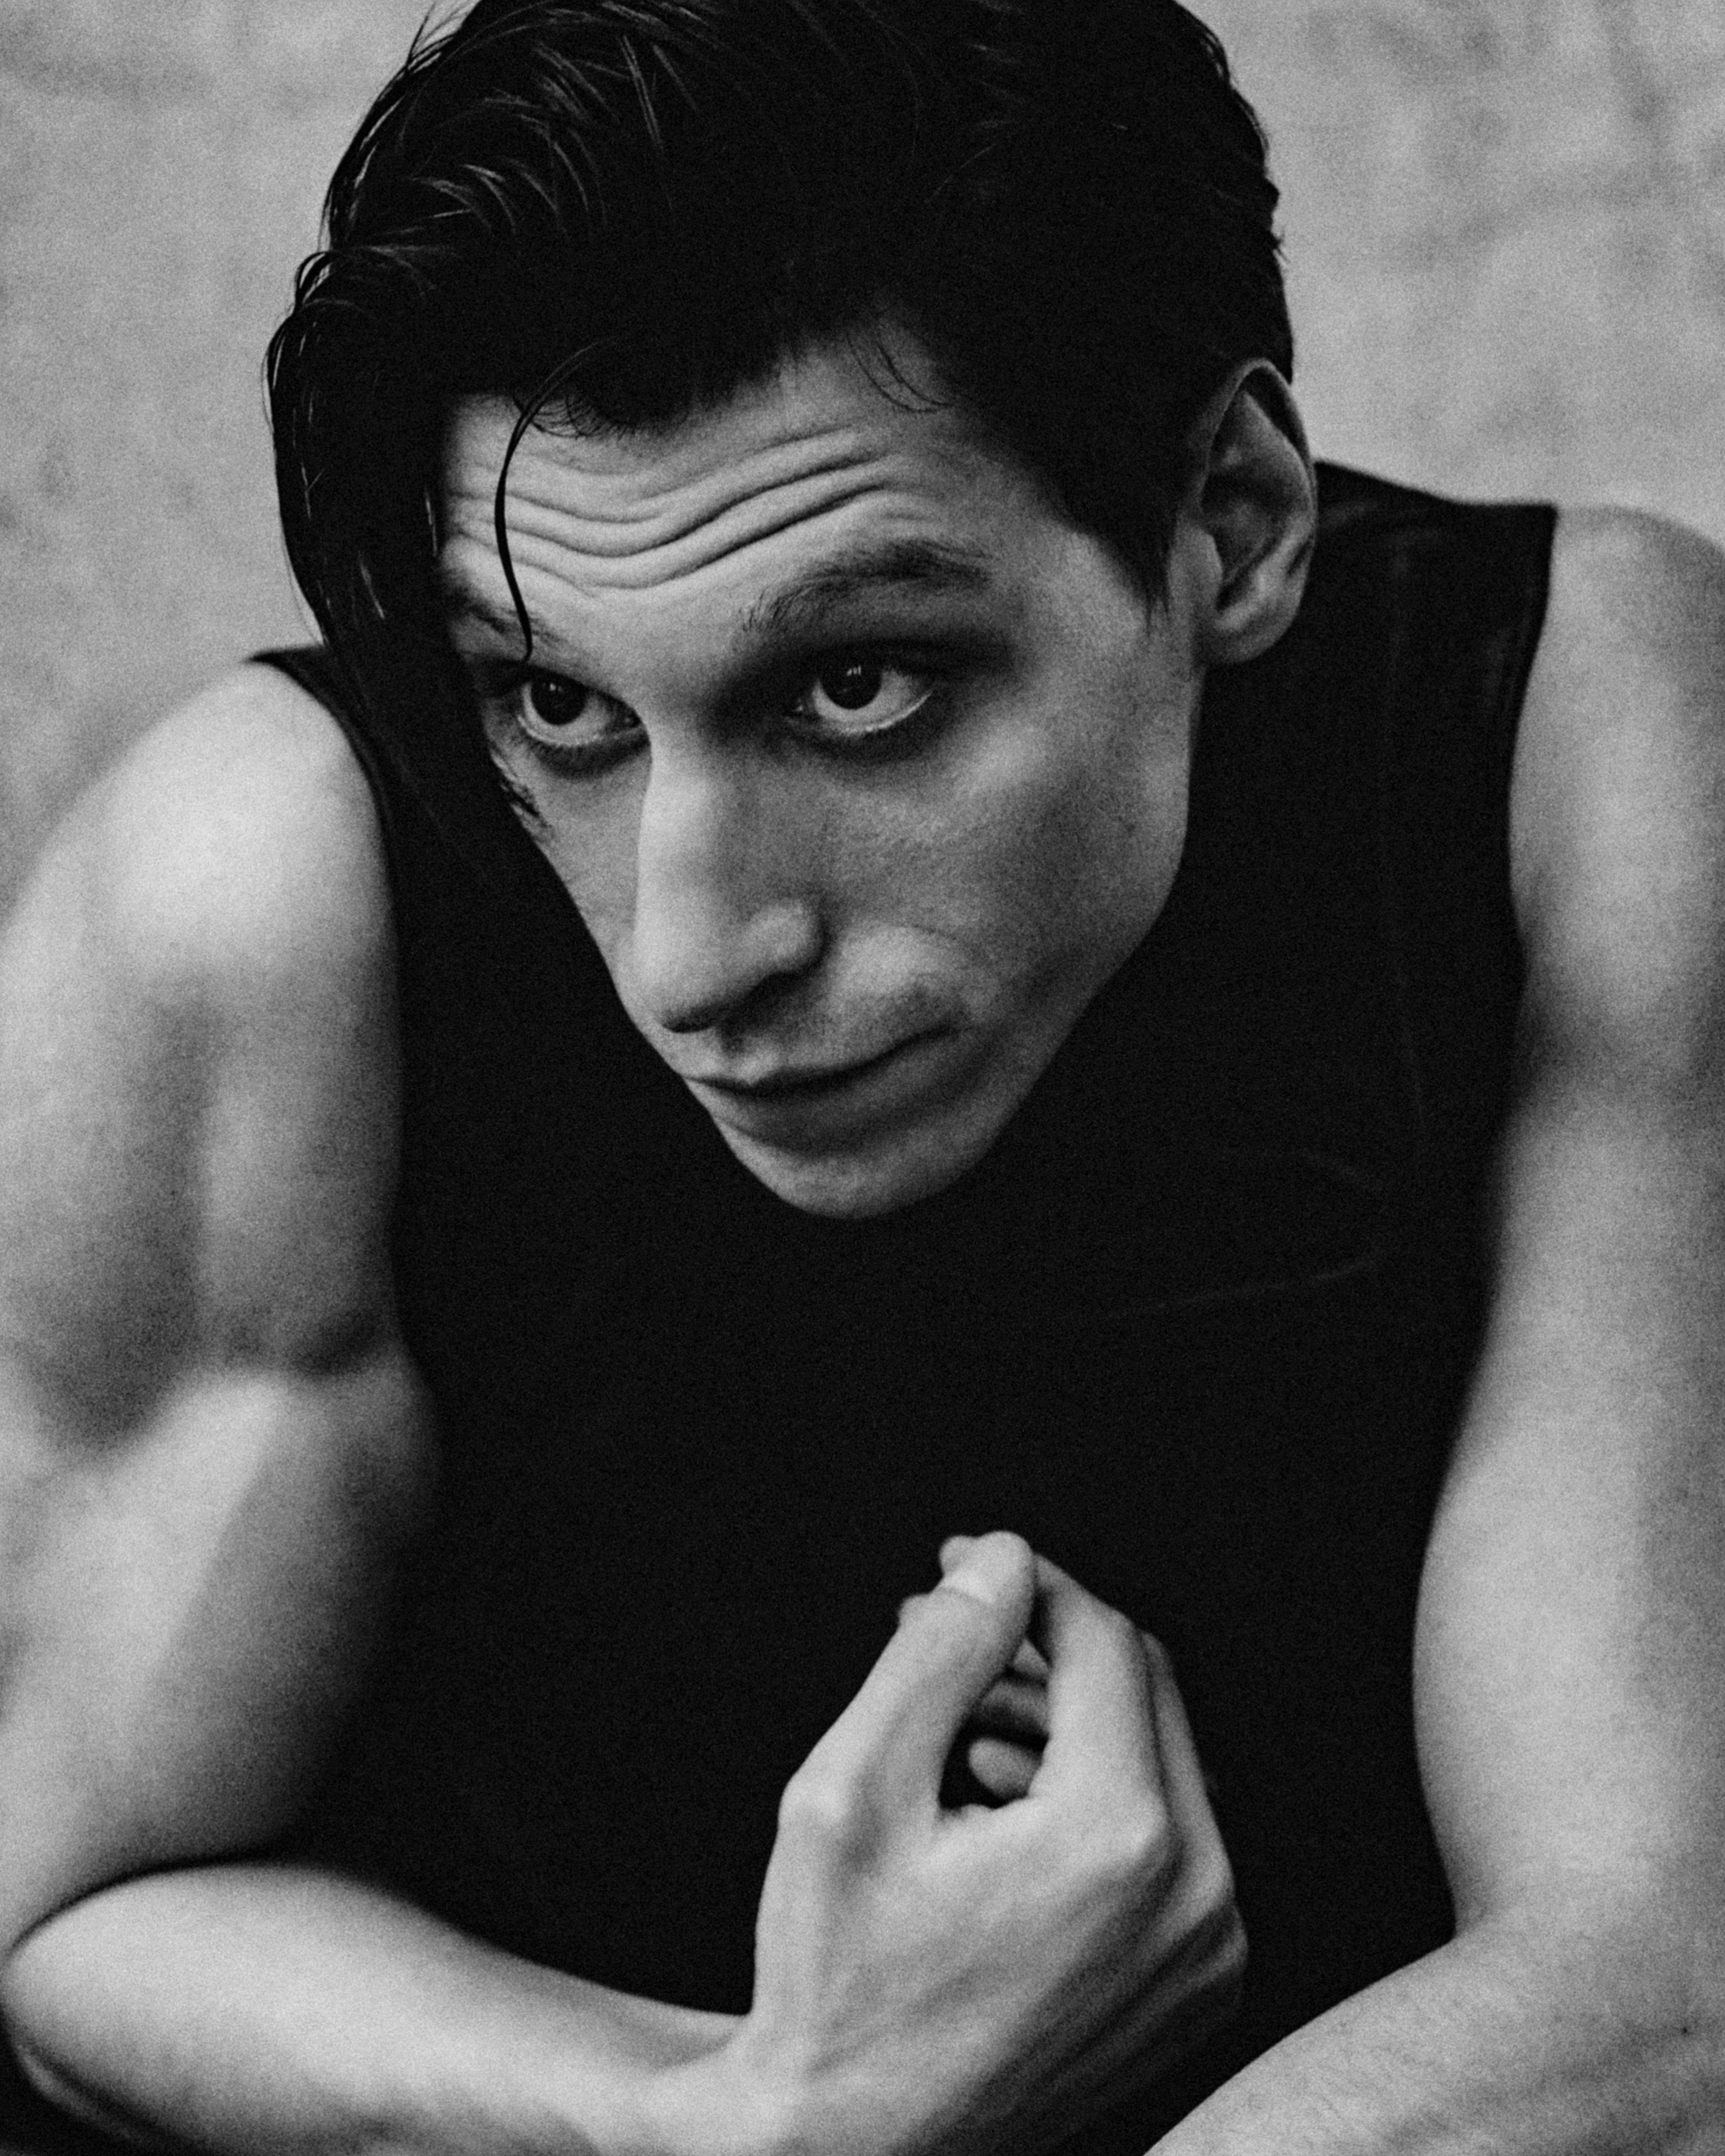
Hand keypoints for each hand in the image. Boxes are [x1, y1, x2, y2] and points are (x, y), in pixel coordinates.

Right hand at [686, 1532, 1243, 2155]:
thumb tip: (1005, 1559)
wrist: (851, 2153)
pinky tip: (995, 1797)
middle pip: (1143, 1689)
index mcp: (1119, 1841)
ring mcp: (1210, 1950)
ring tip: (951, 1723)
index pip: (1102, 1641)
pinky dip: (1089, 1794)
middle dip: (1040, 1643)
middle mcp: (1196, 1895)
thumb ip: (938, 1655)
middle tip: (942, 1628)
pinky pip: (1167, 1840)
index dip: (1024, 1584)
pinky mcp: (1201, 1984)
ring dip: (1058, 1716)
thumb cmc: (836, 1979)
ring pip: (1156, 1760)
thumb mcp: (850, 1791)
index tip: (954, 1566)